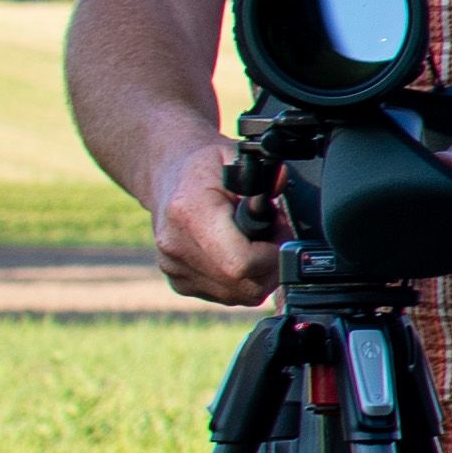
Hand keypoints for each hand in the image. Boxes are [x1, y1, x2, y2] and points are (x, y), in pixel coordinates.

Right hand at [148, 136, 280, 308]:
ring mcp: (174, 267)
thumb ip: (264, 176)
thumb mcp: (236, 158)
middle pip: (243, 285)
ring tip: (257, 242)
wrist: (169, 175)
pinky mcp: (178, 281)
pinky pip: (225, 294)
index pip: (241, 262)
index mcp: (190, 213)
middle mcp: (176, 245)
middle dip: (271, 266)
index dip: (273, 255)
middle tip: (274, 237)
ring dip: (258, 274)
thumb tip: (282, 179)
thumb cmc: (206, 168)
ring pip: (238, 294)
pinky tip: (239, 253)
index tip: (281, 233)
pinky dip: (241, 279)